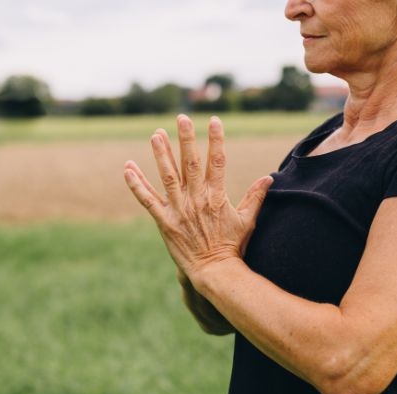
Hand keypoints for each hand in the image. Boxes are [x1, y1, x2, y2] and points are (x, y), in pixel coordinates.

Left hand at [123, 114, 273, 283]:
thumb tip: (268, 178)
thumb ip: (256, 197)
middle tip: (181, 118)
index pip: (217, 161)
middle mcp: (197, 199)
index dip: (216, 140)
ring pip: (167, 176)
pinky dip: (136, 184)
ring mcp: (179, 210)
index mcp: (217, 196)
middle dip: (186, 138)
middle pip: (190, 163)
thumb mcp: (247, 220)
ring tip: (156, 134)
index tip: (214, 120)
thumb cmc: (233, 246)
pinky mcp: (164, 222)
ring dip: (161, 154)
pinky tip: (128, 167)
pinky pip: (147, 200)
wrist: (215, 271)